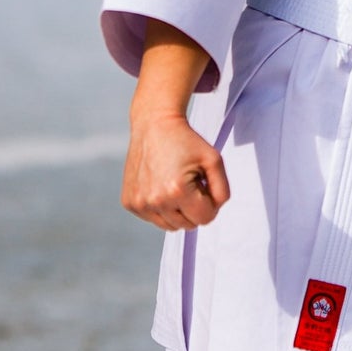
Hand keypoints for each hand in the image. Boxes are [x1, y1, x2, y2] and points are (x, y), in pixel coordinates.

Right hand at [121, 109, 229, 229]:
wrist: (154, 124)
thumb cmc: (185, 140)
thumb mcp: (214, 160)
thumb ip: (222, 191)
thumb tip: (214, 211)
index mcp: (177, 191)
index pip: (205, 219)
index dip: (210, 202)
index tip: (203, 184)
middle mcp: (155, 201)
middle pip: (188, 225)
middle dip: (194, 207)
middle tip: (189, 182)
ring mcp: (140, 203)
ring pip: (171, 226)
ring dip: (177, 210)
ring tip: (175, 184)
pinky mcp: (129, 202)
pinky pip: (154, 218)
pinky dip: (161, 207)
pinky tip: (160, 185)